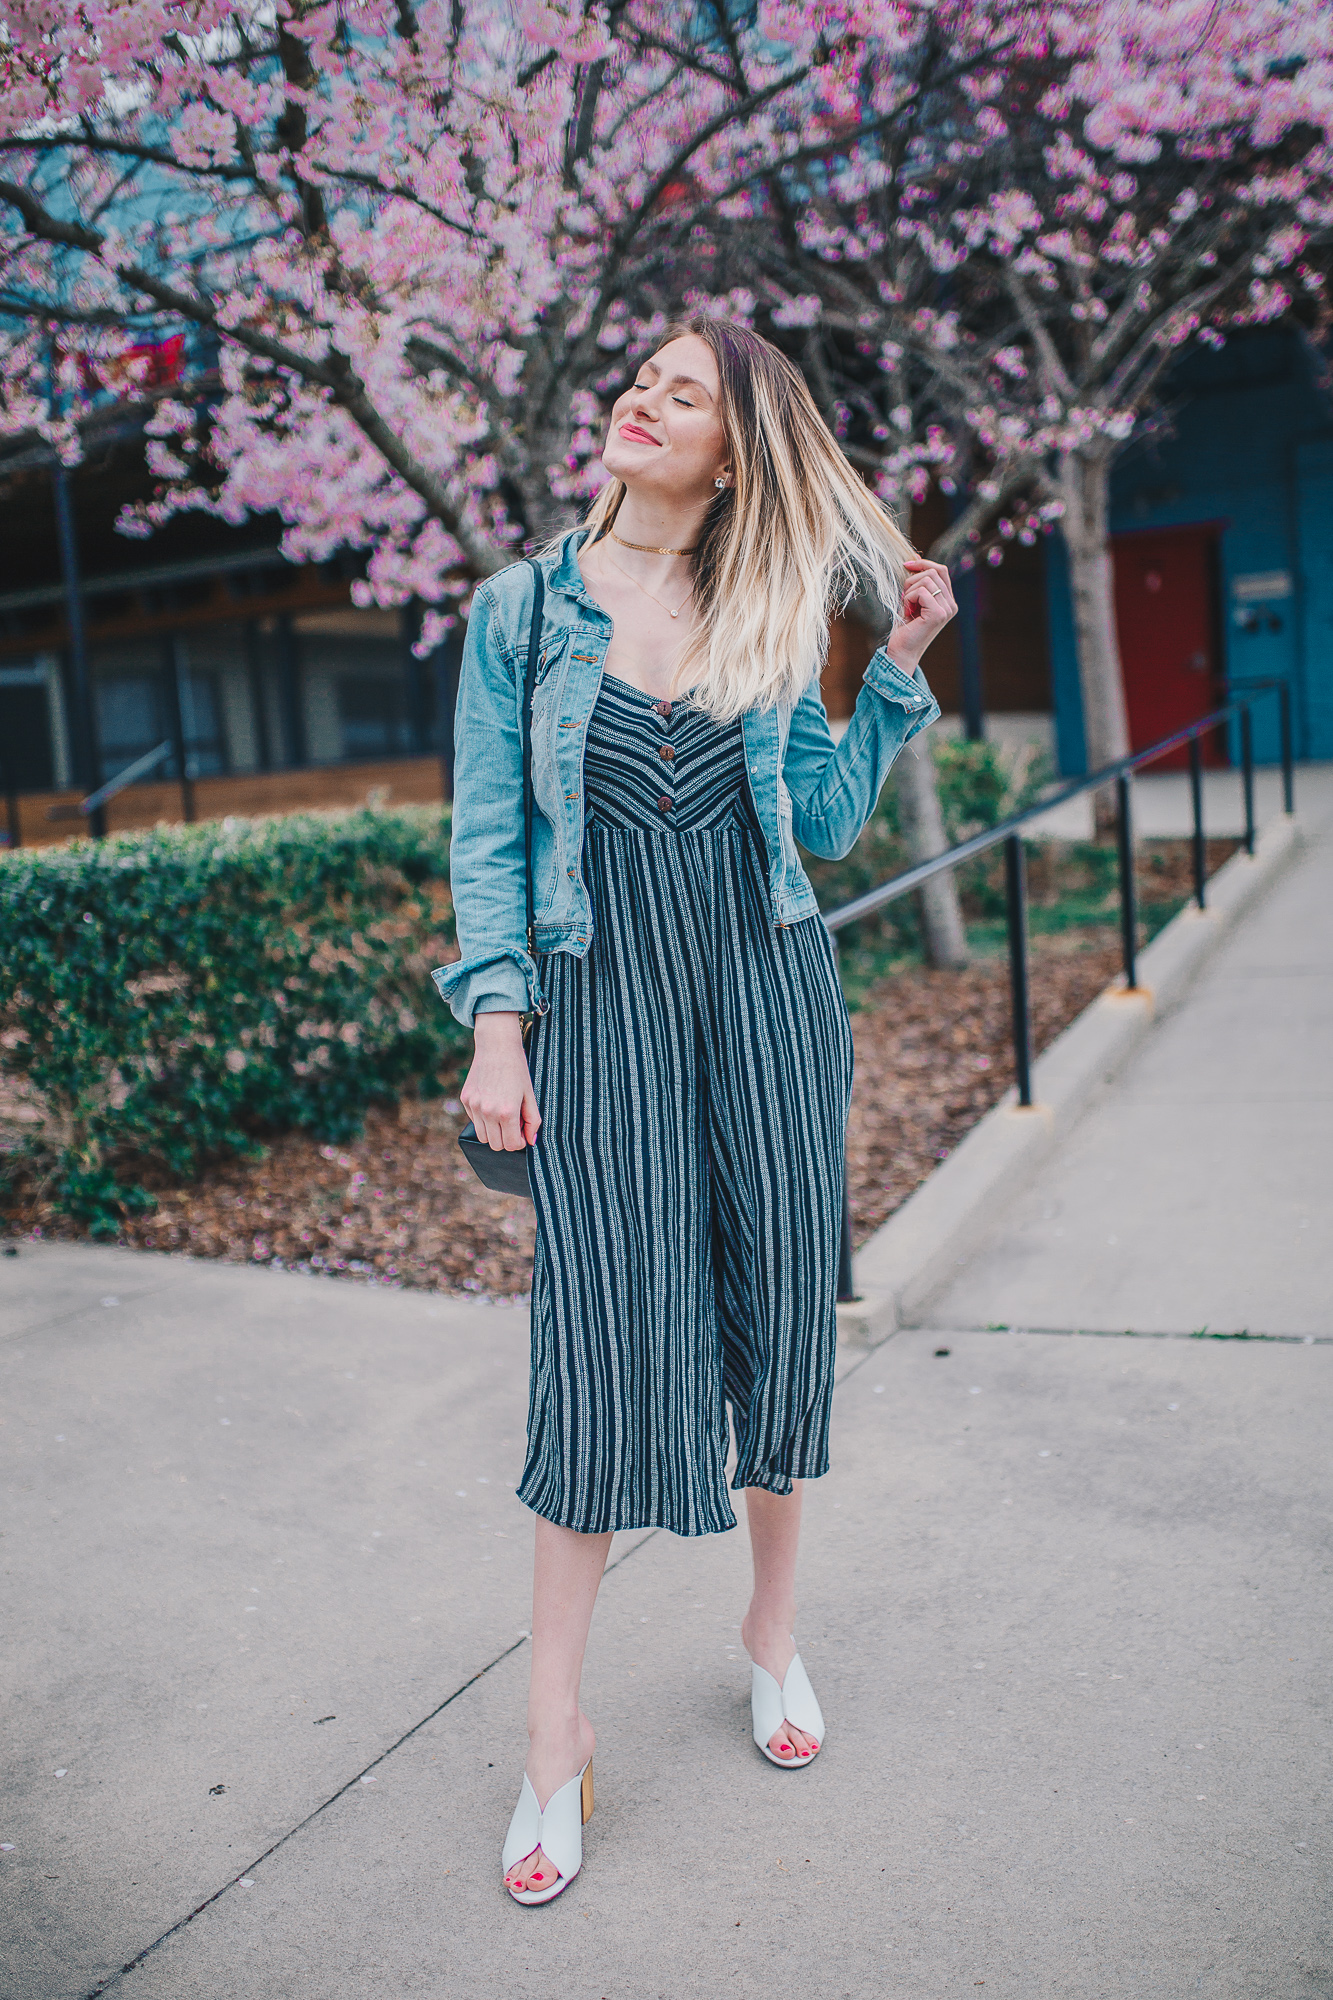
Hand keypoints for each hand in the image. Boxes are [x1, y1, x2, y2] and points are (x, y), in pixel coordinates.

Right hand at [461, 1012, 540, 1150]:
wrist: (497, 1046)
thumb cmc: (517, 1070)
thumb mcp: (530, 1095)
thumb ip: (533, 1120)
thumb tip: (531, 1141)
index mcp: (507, 1112)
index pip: (512, 1145)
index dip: (520, 1142)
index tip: (522, 1133)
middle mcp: (488, 1112)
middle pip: (496, 1145)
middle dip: (507, 1139)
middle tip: (514, 1125)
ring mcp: (474, 1106)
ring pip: (482, 1137)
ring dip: (493, 1132)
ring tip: (502, 1116)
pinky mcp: (466, 1099)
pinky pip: (474, 1120)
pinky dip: (483, 1118)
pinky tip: (491, 1102)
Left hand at [887, 558, 956, 668]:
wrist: (901, 651)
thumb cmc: (905, 627)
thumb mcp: (912, 598)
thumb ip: (917, 581)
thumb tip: (915, 556)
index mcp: (948, 600)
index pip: (941, 570)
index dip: (923, 564)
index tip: (907, 564)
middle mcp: (951, 605)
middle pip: (934, 572)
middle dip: (913, 580)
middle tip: (905, 597)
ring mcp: (947, 610)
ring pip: (926, 581)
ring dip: (909, 591)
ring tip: (907, 607)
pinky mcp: (938, 614)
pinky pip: (921, 591)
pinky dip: (908, 599)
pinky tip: (907, 612)